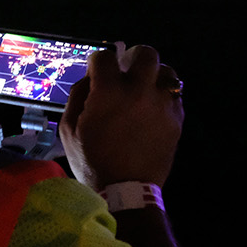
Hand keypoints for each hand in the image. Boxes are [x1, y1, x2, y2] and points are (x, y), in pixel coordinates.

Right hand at [60, 42, 183, 189]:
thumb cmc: (92, 161)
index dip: (98, 62)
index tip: (97, 73)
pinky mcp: (177, 119)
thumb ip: (77, 95)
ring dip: (154, 75)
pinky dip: (164, 95)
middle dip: (132, 57)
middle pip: (146, 54)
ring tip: (145, 87)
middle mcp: (139, 91)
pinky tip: (153, 107)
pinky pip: (175, 95)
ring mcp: (161, 104)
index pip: (105, 56)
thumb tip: (90, 78)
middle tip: (126, 70)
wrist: (126, 192)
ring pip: (167, 71)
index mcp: (109, 92)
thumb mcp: (68, 129)